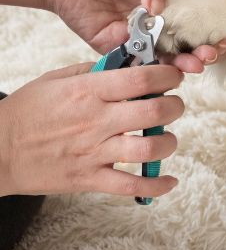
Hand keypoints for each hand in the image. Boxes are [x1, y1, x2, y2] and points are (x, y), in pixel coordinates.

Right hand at [0, 62, 184, 197]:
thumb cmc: (26, 111)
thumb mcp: (58, 78)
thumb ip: (95, 70)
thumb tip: (129, 63)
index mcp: (89, 91)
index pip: (142, 79)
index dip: (168, 76)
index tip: (174, 77)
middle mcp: (96, 121)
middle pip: (153, 112)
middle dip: (175, 106)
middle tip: (174, 105)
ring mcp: (93, 152)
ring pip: (147, 149)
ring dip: (168, 142)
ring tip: (166, 137)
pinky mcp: (88, 179)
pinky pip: (129, 186)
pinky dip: (155, 186)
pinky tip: (169, 180)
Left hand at [36, 0, 225, 68]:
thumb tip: (161, 7)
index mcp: (162, 1)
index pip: (189, 21)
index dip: (205, 32)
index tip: (220, 40)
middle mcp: (149, 22)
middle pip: (178, 43)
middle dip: (196, 53)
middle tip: (207, 58)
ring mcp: (130, 35)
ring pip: (157, 56)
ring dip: (175, 64)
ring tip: (191, 68)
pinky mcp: (108, 44)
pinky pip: (129, 58)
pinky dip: (144, 65)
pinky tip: (159, 68)